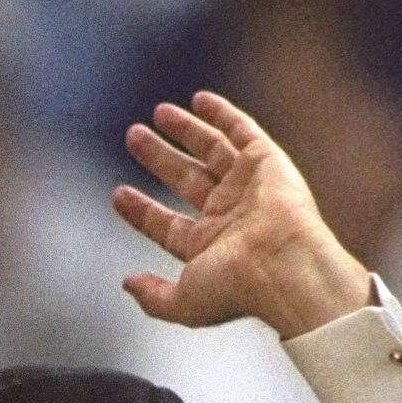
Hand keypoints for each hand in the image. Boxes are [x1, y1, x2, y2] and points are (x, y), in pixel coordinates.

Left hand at [114, 92, 373, 340]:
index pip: (168, 226)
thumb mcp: (184, 303)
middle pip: (186, 179)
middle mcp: (230, 215)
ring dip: (185, 130)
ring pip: (211, 151)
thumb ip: (154, 297)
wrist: (283, 265)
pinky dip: (222, 114)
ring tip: (156, 114)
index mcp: (210, 248)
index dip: (141, 211)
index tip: (118, 195)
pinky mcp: (266, 162)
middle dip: (159, 158)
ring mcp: (248, 187)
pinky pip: (242, 131)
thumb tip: (128, 284)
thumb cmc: (236, 287)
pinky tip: (199, 99)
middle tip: (132, 136)